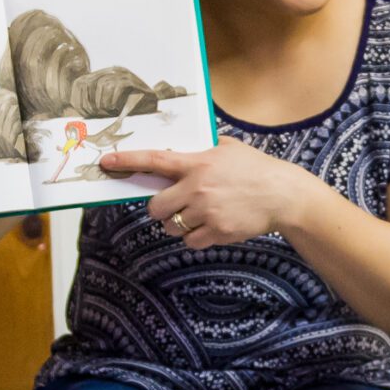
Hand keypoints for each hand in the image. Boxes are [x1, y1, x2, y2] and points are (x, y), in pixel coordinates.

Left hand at [102, 139, 322, 249]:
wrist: (283, 194)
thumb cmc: (255, 168)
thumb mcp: (228, 148)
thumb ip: (201, 149)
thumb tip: (179, 149)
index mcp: (198, 163)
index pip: (155, 161)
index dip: (127, 162)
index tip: (106, 162)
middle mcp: (198, 188)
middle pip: (156, 207)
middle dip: (161, 209)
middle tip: (175, 205)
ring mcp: (207, 212)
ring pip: (172, 227)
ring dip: (179, 224)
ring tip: (200, 215)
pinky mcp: (217, 233)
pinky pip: (190, 242)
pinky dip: (196, 237)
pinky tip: (212, 225)